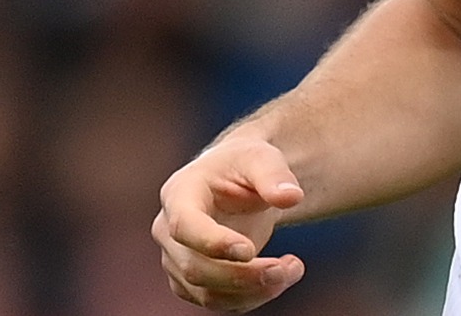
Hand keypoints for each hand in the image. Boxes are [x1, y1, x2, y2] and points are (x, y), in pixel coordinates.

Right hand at [154, 134, 308, 309]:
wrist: (239, 181)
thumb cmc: (245, 165)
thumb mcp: (262, 158)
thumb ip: (274, 175)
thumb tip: (291, 197)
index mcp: (179, 193)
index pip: (184, 226)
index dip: (213, 243)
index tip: (249, 251)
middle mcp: (168, 230)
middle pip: (195, 267)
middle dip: (242, 275)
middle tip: (284, 268)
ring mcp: (178, 260)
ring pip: (206, 293)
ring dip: (252, 291)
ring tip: (292, 270)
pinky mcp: (193, 282)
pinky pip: (219, 301)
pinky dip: (252, 297)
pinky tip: (281, 277)